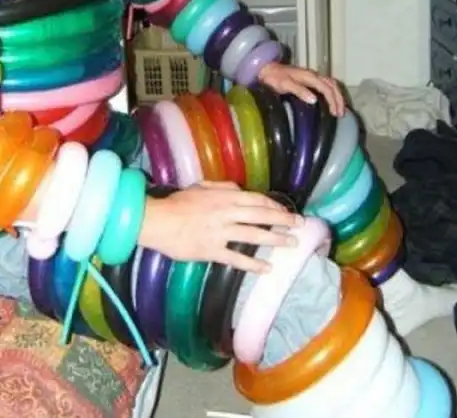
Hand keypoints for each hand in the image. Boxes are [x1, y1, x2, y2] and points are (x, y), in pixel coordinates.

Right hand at [138, 181, 303, 273]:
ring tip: (290, 244)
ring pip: (254, 235)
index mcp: (224, 196)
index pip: (256, 200)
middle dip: (283, 220)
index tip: (286, 211)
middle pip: (261, 216)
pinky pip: (237, 258)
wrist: (157, 221)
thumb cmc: (178, 203)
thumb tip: (241, 191)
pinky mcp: (212, 250)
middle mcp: (226, 212)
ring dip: (275, 239)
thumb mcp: (201, 187)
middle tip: (299, 225)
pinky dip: (253, 264)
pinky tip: (267, 268)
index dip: (274, 206)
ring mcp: (220, 232)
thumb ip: (223, 187)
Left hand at [259, 61, 344, 116]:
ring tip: (340, 109)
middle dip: (339, 99)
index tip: (335, 113)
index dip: (333, 101)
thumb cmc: (274, 78)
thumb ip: (299, 91)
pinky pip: (326, 85)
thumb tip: (314, 100)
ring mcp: (312, 76)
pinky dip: (332, 93)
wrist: (266, 69)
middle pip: (333, 85)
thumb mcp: (285, 85)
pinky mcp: (309, 79)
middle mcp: (313, 75)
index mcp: (309, 76)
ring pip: (331, 84)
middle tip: (341, 113)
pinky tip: (331, 102)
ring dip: (337, 96)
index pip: (326, 88)